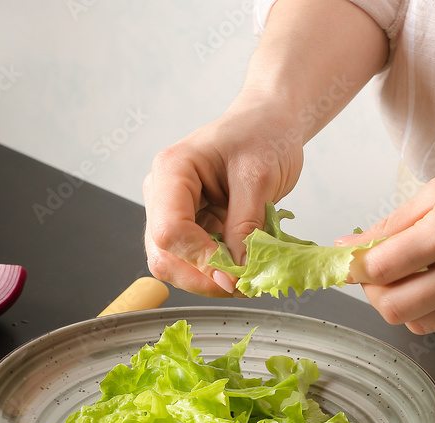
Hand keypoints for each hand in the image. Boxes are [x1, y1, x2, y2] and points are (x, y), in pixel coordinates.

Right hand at [143, 90, 304, 296]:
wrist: (270, 123)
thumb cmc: (263, 134)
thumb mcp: (259, 177)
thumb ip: (245, 225)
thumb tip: (237, 272)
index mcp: (172, 171)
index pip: (169, 230)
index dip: (200, 260)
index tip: (235, 276)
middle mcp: (164, 194)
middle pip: (164, 255)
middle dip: (203, 278)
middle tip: (244, 286)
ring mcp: (175, 213)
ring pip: (176, 265)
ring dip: (211, 279)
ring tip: (248, 277)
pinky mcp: (193, 226)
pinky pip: (196, 261)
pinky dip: (219, 272)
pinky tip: (244, 268)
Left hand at [344, 138, 434, 333]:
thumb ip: (395, 222)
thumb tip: (350, 246)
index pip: (381, 268)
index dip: (354, 268)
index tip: (347, 262)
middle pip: (394, 308)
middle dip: (375, 292)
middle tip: (378, 272)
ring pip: (420, 322)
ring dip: (404, 302)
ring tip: (413, 274)